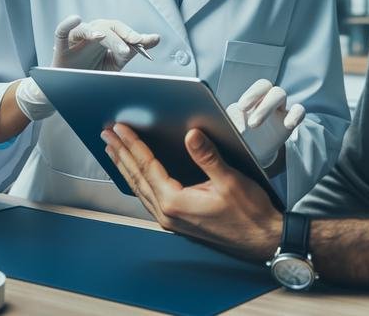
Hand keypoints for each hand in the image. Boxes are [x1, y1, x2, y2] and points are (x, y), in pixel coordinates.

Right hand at [51, 15, 159, 71]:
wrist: (72, 89)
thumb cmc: (94, 70)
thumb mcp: (116, 62)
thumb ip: (133, 50)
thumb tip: (156, 38)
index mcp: (106, 35)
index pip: (120, 29)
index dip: (131, 34)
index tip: (144, 41)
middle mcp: (92, 33)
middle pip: (106, 28)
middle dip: (117, 38)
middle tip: (126, 52)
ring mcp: (77, 38)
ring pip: (87, 29)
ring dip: (95, 32)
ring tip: (102, 37)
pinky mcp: (61, 46)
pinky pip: (62, 31)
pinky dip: (67, 23)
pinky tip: (75, 19)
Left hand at [102, 123, 280, 261]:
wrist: (261, 239)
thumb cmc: (249, 214)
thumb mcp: (230, 180)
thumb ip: (207, 157)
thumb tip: (191, 135)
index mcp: (175, 203)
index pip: (147, 166)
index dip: (132, 144)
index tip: (120, 128)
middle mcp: (168, 214)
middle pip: (137, 177)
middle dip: (121, 154)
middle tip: (107, 135)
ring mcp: (171, 220)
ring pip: (140, 189)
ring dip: (126, 167)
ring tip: (114, 151)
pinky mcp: (177, 221)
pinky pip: (149, 197)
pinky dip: (139, 180)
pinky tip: (137, 174)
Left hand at [225, 79, 304, 167]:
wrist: (251, 154)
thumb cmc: (238, 137)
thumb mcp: (229, 129)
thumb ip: (227, 122)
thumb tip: (221, 124)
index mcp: (253, 98)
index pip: (259, 87)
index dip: (253, 94)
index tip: (242, 108)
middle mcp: (266, 100)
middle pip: (269, 88)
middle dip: (261, 104)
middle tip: (252, 124)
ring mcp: (280, 110)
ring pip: (280, 95)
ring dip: (268, 107)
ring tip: (256, 126)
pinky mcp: (290, 122)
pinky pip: (299, 111)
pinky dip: (295, 115)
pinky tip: (288, 125)